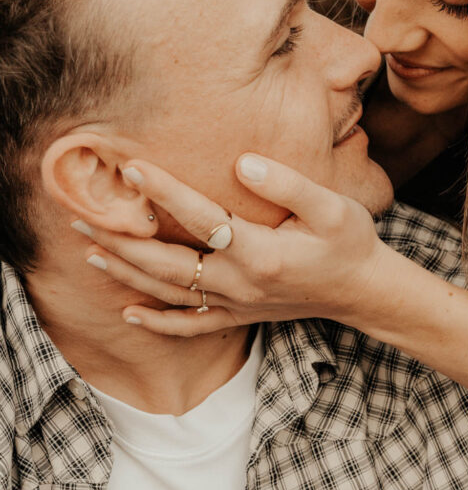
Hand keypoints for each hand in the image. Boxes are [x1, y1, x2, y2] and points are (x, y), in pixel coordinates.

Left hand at [75, 155, 389, 335]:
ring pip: (170, 293)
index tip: (130, 168)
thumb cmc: (350, 242)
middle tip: (80, 216)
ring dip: (128, 273)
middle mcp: (240, 282)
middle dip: (122, 238)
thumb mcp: (332, 207)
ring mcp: (236, 303)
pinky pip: (191, 325)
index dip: (163, 191)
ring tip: (91, 251)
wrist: (365, 291)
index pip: (200, 216)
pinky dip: (158, 322)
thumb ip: (288, 184)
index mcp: (259, 251)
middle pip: (167, 262)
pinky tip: (129, 313)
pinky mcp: (239, 316)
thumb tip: (243, 163)